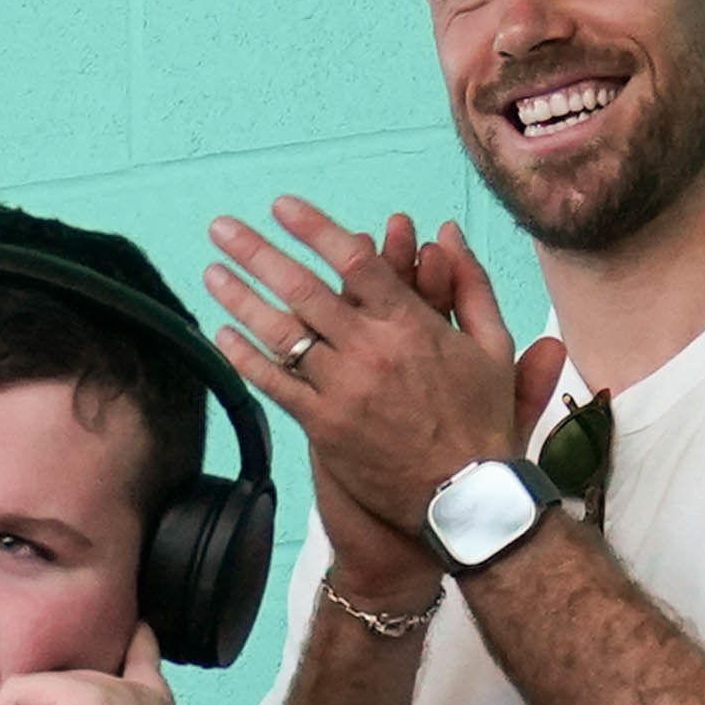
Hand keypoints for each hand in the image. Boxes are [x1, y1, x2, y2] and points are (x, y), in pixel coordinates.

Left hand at [204, 201, 548, 538]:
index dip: (314, 229)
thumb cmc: (482, 420)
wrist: (467, 498)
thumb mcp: (493, 345)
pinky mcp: (325, 427)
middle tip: (223, 227)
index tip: (282, 206)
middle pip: (304, 290)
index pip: (355, 262)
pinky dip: (247, 358)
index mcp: (412, 325)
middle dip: (258, 253)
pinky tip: (222, 334)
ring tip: (211, 271)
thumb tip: (446, 230)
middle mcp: (370, 351)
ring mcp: (343, 390)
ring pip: (282, 335)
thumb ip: (469, 284)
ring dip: (241, 299)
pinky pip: (277, 386)